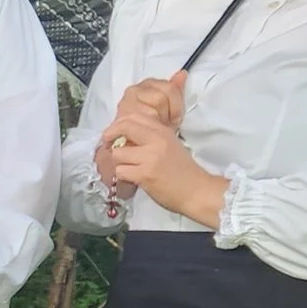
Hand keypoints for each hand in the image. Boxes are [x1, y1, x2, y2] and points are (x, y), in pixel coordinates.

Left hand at [95, 72, 185, 201]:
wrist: (196, 190)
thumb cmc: (183, 170)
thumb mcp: (170, 144)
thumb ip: (150, 136)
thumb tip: (124, 134)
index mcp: (162, 131)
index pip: (134, 116)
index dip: (118, 123)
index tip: (114, 133)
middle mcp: (156, 140)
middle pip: (123, 127)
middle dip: (110, 136)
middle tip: (110, 145)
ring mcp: (150, 157)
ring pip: (118, 153)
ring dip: (120, 163)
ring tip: (130, 168)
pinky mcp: (145, 175)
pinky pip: (121, 171)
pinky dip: (124, 176)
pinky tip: (134, 178)